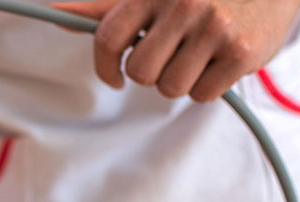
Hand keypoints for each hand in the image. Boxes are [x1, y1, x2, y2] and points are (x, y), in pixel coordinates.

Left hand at [51, 0, 299, 101]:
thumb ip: (108, 6)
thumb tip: (56, 10)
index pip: (108, 39)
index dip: (105, 66)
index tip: (112, 76)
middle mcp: (185, 4)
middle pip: (140, 72)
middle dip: (150, 71)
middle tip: (171, 54)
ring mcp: (216, 28)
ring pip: (170, 87)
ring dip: (180, 79)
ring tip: (199, 53)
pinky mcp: (243, 52)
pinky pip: (202, 94)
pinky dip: (208, 85)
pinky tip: (220, 59)